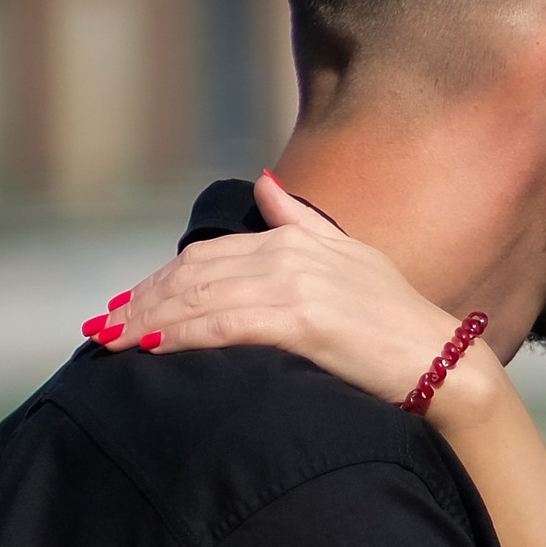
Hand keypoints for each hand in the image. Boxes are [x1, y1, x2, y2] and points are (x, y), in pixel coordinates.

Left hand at [84, 174, 468, 409]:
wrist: (444, 364)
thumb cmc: (397, 323)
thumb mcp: (348, 257)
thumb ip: (298, 220)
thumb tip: (263, 183)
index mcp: (295, 238)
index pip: (209, 257)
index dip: (161, 281)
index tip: (126, 305)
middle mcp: (289, 253)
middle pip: (193, 275)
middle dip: (142, 301)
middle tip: (101, 328)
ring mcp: (294, 284)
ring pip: (199, 299)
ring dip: (148, 320)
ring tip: (111, 341)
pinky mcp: (301, 320)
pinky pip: (223, 326)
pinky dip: (180, 334)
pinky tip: (149, 347)